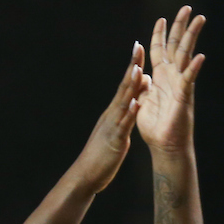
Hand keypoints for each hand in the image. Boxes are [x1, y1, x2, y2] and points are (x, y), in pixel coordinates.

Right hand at [77, 45, 150, 191]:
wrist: (85, 175)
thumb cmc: (101, 156)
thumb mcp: (116, 131)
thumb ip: (126, 115)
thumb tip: (137, 97)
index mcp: (113, 113)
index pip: (124, 86)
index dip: (132, 68)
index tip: (139, 49)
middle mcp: (111, 116)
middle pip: (123, 88)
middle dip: (132, 68)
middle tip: (138, 47)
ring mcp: (112, 127)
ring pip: (123, 103)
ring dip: (130, 86)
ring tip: (138, 69)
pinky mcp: (115, 141)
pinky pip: (123, 125)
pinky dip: (129, 113)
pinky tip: (135, 102)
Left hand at [136, 6, 205, 155]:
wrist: (163, 145)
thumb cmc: (154, 126)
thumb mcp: (143, 101)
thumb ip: (143, 86)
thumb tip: (141, 74)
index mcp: (160, 77)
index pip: (159, 50)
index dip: (160, 35)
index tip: (161, 18)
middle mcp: (171, 77)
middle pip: (176, 46)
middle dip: (181, 26)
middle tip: (187, 8)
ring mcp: (180, 84)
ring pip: (186, 55)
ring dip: (192, 37)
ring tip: (200, 19)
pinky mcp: (184, 97)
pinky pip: (189, 80)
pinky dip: (193, 69)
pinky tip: (200, 57)